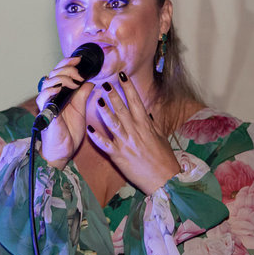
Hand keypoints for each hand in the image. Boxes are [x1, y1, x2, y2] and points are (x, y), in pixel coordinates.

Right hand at [35, 54, 96, 167]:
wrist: (63, 150)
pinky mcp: (45, 113)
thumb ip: (83, 94)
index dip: (67, 63)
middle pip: (53, 73)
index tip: (79, 60)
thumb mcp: (80, 109)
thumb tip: (90, 81)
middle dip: (67, 69)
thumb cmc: (69, 131)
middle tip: (79, 75)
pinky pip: (43, 97)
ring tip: (74, 84)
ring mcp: (46, 104)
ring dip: (62, 78)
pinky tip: (60, 89)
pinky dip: (50, 90)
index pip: (59, 72)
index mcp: (59, 94)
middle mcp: (50, 96)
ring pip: (47, 81)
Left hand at [85, 73, 180, 192]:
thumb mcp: (160, 138)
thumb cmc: (163, 158)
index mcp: (146, 125)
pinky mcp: (118, 156)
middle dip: (114, 94)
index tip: (122, 76)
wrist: (164, 179)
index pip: (136, 102)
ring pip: (113, 123)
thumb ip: (152, 124)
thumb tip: (148, 113)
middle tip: (105, 82)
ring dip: (105, 111)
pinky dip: (97, 137)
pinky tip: (89, 129)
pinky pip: (105, 145)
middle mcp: (136, 131)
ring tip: (97, 99)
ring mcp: (126, 143)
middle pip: (123, 109)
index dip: (128, 88)